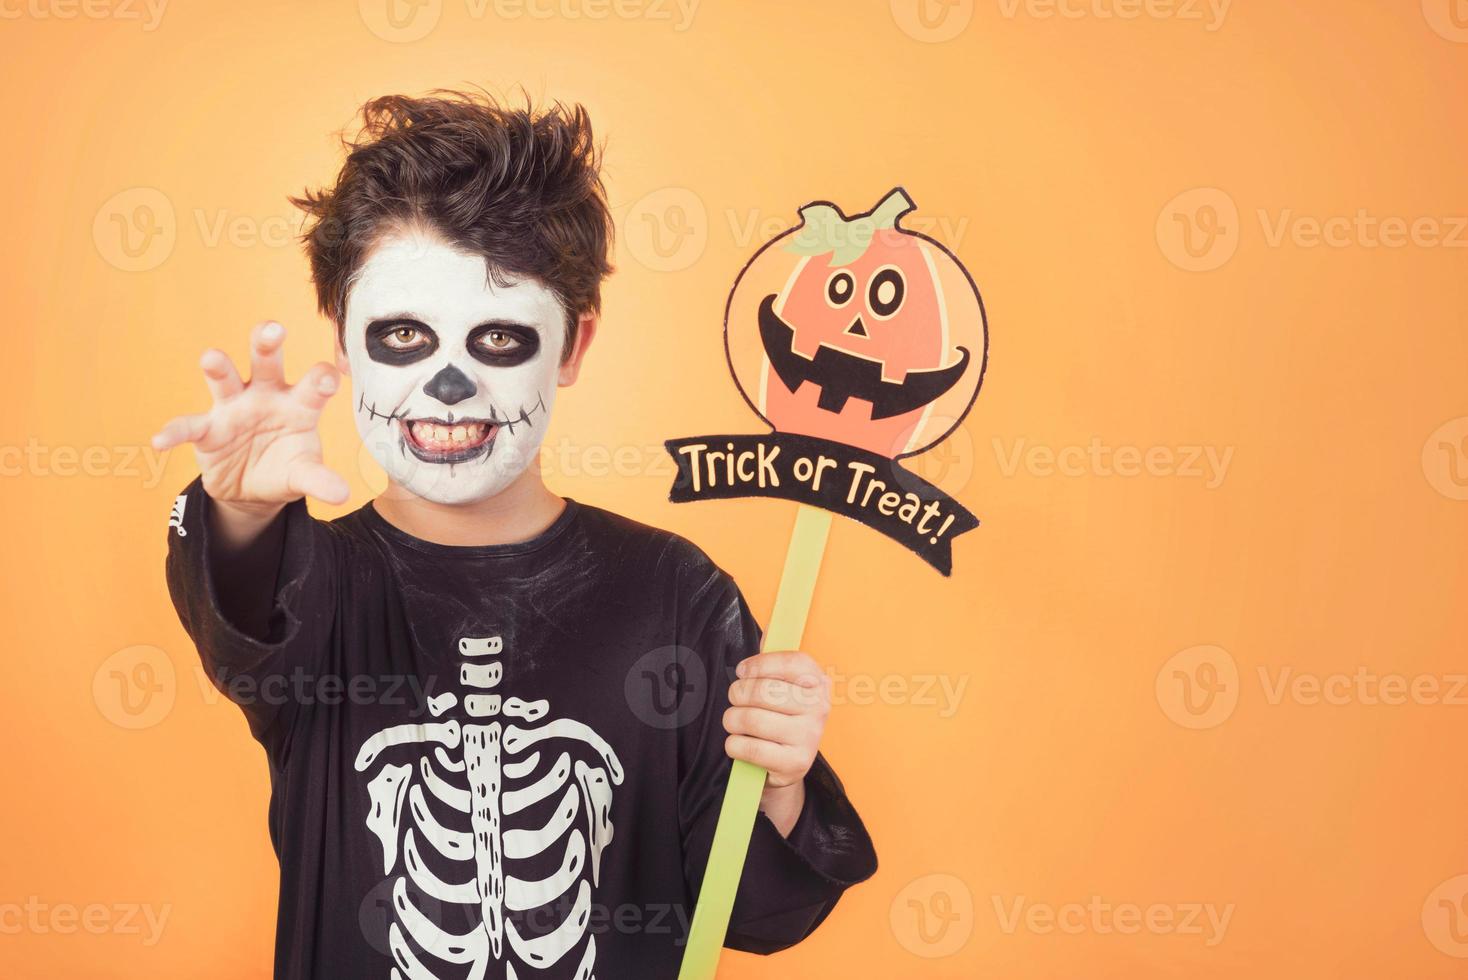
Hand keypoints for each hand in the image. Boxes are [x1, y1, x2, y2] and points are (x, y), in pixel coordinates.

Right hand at [152, 322, 348, 536]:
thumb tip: (343, 494)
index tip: (328, 377)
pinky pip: (188, 426)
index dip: (321, 378)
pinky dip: (174, 432)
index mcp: (298, 404)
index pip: (314, 384)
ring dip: (218, 366)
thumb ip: (320, 479)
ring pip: (225, 378)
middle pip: (266, 362)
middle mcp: (265, 396)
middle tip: (273, 329)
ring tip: (211, 358)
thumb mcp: (303, 475)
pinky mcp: (206, 429)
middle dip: (267, 344)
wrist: (250, 489)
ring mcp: (233, 408)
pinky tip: (161, 440)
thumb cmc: (285, 467)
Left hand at [724, 650, 830, 835]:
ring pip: (753, 720)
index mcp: (819, 682)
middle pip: (766, 691)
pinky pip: (750, 748)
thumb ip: (774, 657)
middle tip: (734, 699)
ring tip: (733, 722)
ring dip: (732, 720)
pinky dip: (734, 745)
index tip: (742, 671)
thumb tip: (771, 624)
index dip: (760, 664)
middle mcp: (819, 708)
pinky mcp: (795, 764)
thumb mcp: (783, 686)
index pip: (793, 662)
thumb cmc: (780, 717)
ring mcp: (809, 737)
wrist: (787, 764)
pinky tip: (737, 743)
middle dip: (738, 694)